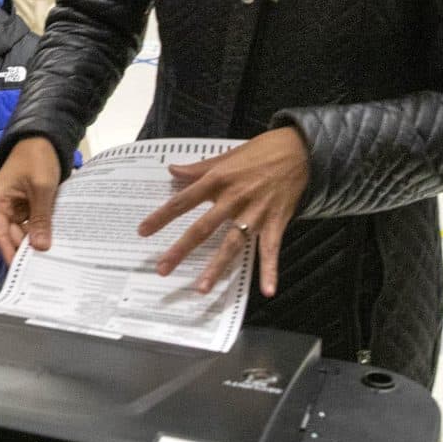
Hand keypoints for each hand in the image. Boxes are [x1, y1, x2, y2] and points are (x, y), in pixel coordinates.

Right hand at [0, 138, 62, 261]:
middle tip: (46, 268)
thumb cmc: (37, 158)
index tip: (22, 274)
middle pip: (12, 236)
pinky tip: (55, 242)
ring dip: (37, 241)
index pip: (0, 235)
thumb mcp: (42, 188)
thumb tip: (40, 247)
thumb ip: (41, 219)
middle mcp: (2, 207)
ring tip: (53, 259)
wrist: (43, 138)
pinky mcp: (27, 205)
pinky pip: (33, 223)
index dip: (10, 254)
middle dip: (27, 250)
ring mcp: (15, 207)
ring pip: (24, 232)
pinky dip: (42, 230)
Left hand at [138, 127, 310, 297]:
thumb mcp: (226, 155)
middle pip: (202, 228)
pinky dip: (270, 270)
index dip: (162, 216)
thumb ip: (198, 168)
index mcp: (218, 180)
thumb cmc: (260, 152)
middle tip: (162, 268)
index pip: (183, 201)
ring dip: (217, 267)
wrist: (299, 150)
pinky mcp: (275, 222)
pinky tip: (268, 291)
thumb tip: (172, 170)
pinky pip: (271, 250)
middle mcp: (233, 198)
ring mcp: (255, 213)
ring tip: (201, 288)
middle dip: (181, 249)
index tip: (143, 231)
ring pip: (232, 244)